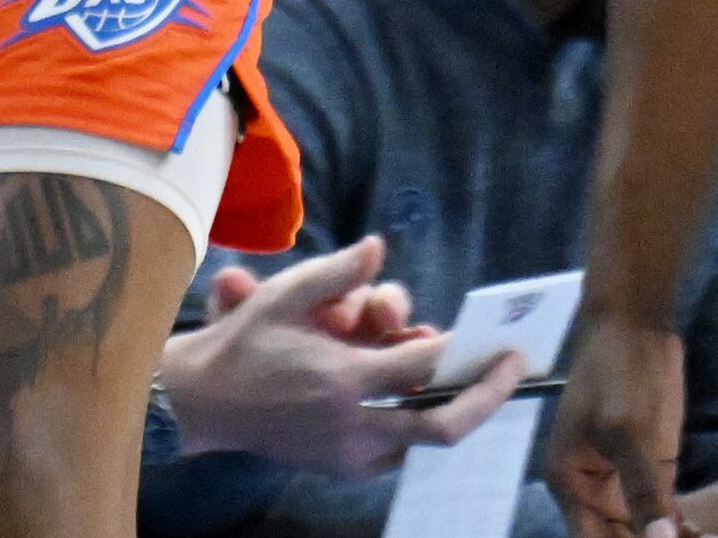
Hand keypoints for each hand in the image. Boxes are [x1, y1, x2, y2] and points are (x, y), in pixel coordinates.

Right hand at [159, 236, 523, 475]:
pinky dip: (414, 426)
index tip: (478, 334)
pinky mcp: (343, 468)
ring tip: (460, 373)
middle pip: (441, 424)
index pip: (418, 367)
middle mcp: (352, 424)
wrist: (205, 402)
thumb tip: (380, 248)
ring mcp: (349, 454)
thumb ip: (337, 274)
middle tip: (512, 370)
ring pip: (423, 442)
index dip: (452, 349)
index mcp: (340, 379)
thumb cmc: (245, 342)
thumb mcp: (285, 296)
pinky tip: (419, 397)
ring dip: (447, 408)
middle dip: (486, 398)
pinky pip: (397, 453)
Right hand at [547, 308, 686, 537]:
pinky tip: (705, 536)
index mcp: (571, 483)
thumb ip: (643, 491)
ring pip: (643, 532)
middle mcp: (592, 491)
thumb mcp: (628, 431)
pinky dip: (680, 528)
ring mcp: (624, 482)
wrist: (635, 324)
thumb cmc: (616, 372)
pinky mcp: (653, 471)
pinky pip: (663, 513)